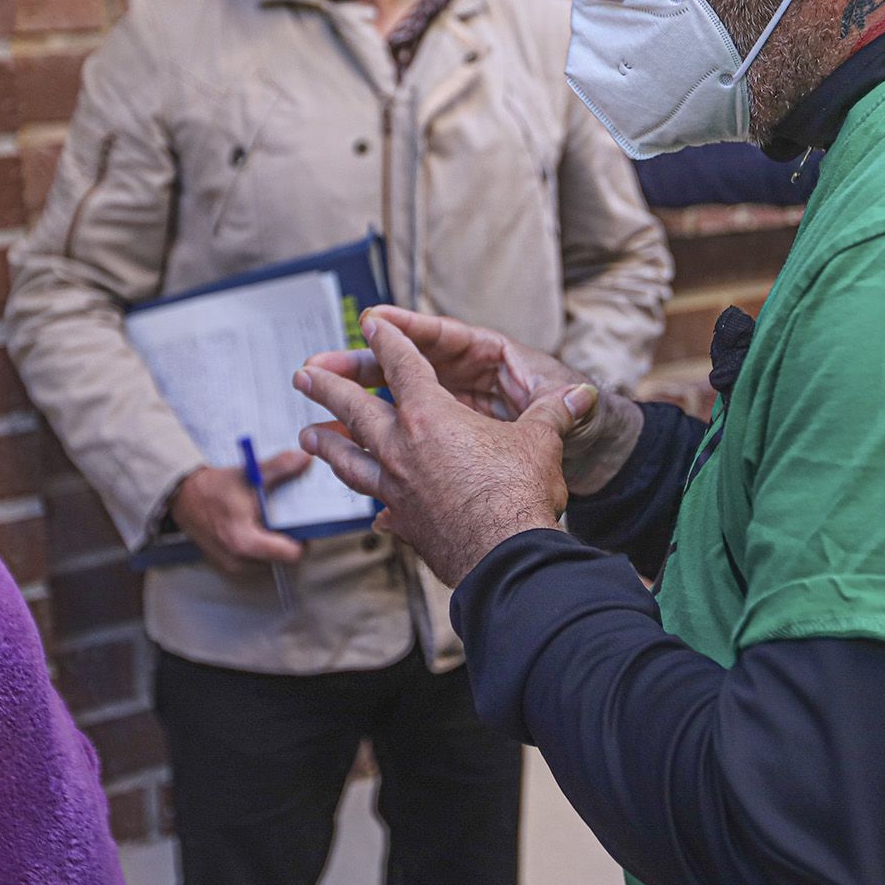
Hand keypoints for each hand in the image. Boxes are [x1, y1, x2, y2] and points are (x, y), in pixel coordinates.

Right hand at [168, 452, 312, 573]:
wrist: (182, 497)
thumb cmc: (213, 488)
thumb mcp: (249, 474)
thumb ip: (280, 467)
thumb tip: (305, 460)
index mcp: (245, 542)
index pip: (292, 554)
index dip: (302, 536)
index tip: (300, 521)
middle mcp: (239, 561)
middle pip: (282, 556)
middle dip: (286, 537)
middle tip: (283, 516)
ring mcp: (233, 566)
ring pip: (270, 559)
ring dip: (272, 541)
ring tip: (266, 520)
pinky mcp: (228, 565)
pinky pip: (255, 559)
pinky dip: (259, 545)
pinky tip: (253, 526)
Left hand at [301, 306, 644, 495]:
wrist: (505, 559)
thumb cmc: (518, 493)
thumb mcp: (539, 442)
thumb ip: (552, 415)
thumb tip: (582, 395)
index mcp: (431, 417)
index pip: (403, 367)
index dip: (388, 342)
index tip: (371, 325)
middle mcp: (402, 449)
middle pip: (354, 410)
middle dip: (328, 388)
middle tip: (302, 375)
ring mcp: (396, 490)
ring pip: (348, 460)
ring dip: (326, 445)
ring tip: (306, 437)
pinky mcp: (404, 525)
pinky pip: (380, 509)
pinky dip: (375, 507)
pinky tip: (374, 513)